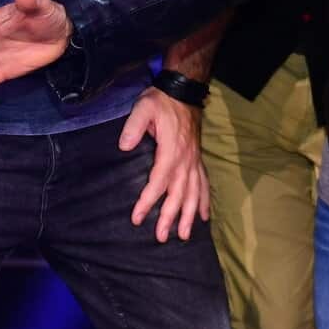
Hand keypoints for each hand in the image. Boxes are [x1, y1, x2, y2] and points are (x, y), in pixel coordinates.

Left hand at [117, 87, 209, 241]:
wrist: (184, 92)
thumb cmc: (161, 101)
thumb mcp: (144, 107)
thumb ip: (133, 126)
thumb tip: (123, 146)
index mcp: (171, 151)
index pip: (158, 182)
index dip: (148, 201)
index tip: (138, 218)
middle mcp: (185, 160)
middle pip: (178, 194)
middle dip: (170, 217)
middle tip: (161, 237)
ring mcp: (194, 161)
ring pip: (194, 193)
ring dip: (189, 215)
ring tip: (184, 235)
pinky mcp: (197, 159)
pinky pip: (204, 184)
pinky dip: (204, 201)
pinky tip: (203, 217)